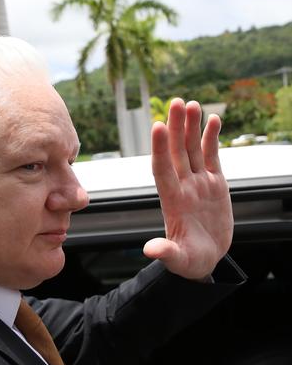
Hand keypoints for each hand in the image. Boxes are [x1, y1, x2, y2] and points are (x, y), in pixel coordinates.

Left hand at [143, 99, 232, 279]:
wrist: (204, 260)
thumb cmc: (188, 261)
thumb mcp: (177, 259)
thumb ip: (165, 252)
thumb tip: (149, 250)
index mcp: (172, 201)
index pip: (162, 169)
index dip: (160, 149)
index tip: (157, 126)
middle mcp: (183, 187)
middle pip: (177, 152)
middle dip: (176, 128)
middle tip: (176, 102)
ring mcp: (198, 184)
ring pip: (193, 149)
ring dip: (191, 127)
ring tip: (191, 104)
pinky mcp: (215, 184)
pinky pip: (211, 156)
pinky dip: (211, 138)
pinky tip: (213, 119)